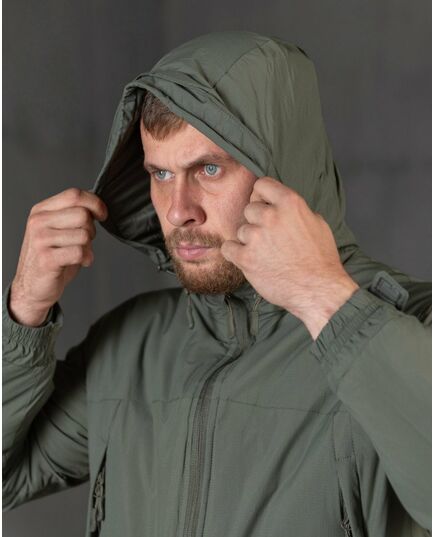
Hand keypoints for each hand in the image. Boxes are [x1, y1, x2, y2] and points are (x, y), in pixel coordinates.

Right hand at [10, 188, 107, 326]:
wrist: (32, 286)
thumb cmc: (50, 257)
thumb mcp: (58, 229)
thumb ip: (73, 214)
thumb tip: (96, 203)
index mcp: (42, 210)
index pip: (74, 195)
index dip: (95, 203)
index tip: (102, 214)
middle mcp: (39, 222)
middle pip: (82, 214)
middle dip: (91, 230)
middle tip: (83, 241)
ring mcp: (40, 240)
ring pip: (83, 234)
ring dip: (88, 246)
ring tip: (77, 253)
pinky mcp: (46, 258)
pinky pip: (79, 252)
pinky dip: (86, 258)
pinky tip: (80, 261)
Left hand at [221, 177, 358, 338]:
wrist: (318, 289)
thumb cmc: (321, 259)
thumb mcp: (317, 223)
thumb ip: (297, 210)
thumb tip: (282, 206)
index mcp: (290, 203)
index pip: (262, 185)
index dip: (261, 196)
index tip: (264, 206)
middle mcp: (271, 216)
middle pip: (249, 208)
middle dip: (257, 221)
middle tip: (269, 237)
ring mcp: (256, 236)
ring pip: (241, 230)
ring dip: (249, 240)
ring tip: (266, 254)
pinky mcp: (245, 257)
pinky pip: (228, 248)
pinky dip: (235, 254)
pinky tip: (248, 259)